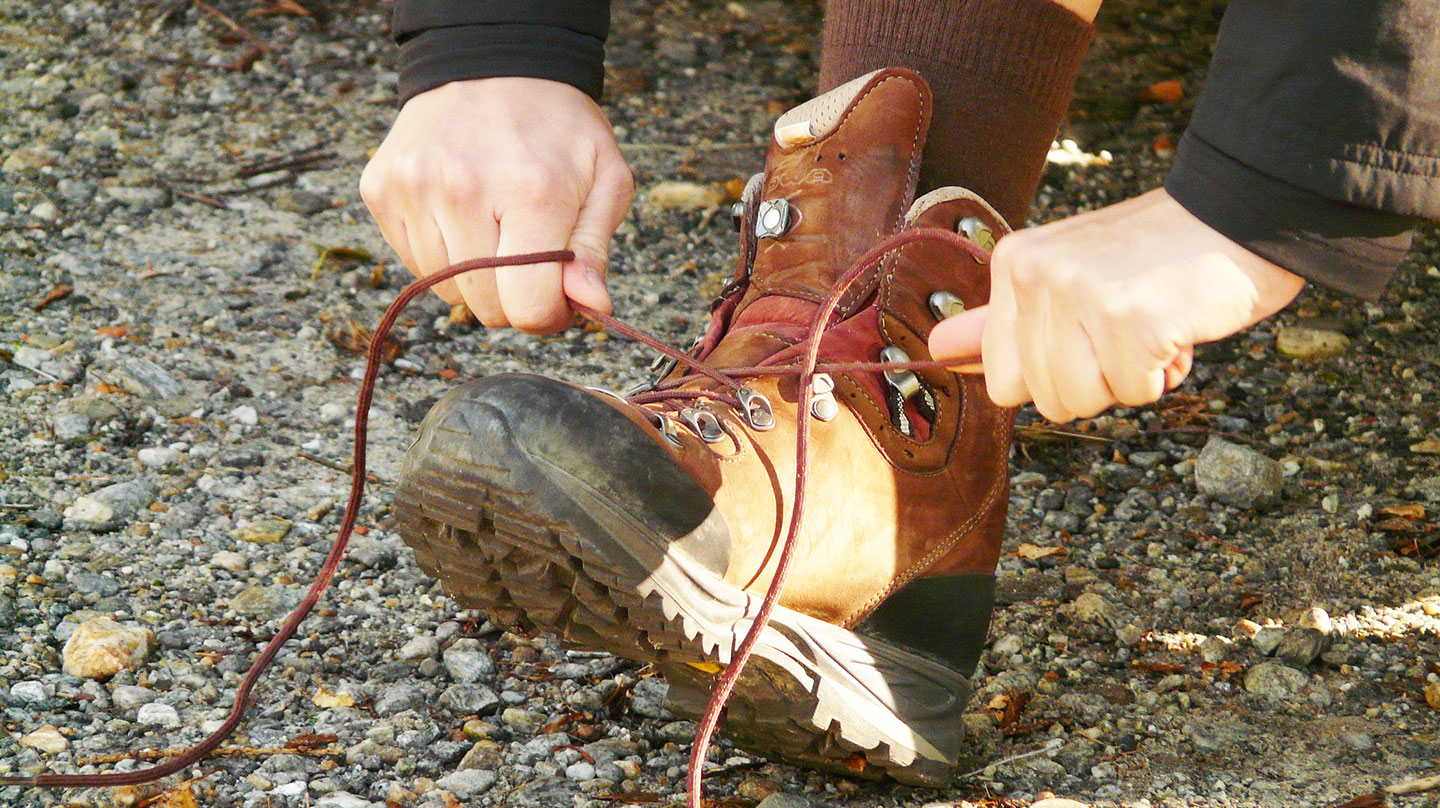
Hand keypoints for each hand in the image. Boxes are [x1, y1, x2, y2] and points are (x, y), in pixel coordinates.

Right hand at [360, 77, 633, 331]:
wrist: (495, 65)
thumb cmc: (558, 130)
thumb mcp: (606, 180)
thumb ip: (595, 250)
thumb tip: (592, 307)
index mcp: (531, 192)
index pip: (527, 306)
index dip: (548, 315)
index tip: (558, 295)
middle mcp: (463, 190)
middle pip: (486, 307)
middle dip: (513, 295)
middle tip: (528, 252)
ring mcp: (414, 187)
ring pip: (447, 290)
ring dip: (476, 276)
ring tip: (494, 225)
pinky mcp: (381, 189)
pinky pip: (414, 263)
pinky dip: (442, 254)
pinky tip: (462, 213)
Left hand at [929, 188, 1304, 422]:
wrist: (1241, 215)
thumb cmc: (1157, 258)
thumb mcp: (1068, 278)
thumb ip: (1003, 320)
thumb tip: (936, 351)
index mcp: (1015, 264)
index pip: (1003, 378)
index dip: (1055, 373)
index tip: (1089, 331)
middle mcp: (1036, 274)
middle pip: (1044, 397)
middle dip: (1094, 379)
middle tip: (1127, 324)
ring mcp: (1079, 295)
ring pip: (1082, 401)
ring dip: (1128, 379)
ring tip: (1150, 324)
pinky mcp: (1128, 319)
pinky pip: (1135, 393)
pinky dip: (1165, 372)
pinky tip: (1176, 325)